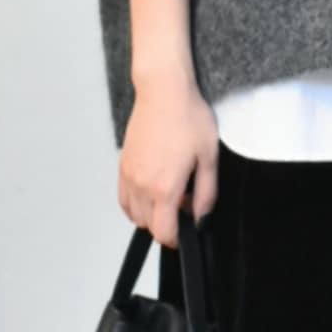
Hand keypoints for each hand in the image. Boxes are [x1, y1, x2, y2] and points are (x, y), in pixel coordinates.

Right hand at [119, 74, 219, 248]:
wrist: (164, 92)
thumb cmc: (188, 118)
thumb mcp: (209, 157)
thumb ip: (207, 193)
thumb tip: (201, 215)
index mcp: (165, 187)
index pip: (163, 232)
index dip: (176, 239)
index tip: (186, 232)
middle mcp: (142, 185)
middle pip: (148, 226)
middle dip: (166, 225)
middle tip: (185, 206)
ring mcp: (129, 175)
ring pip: (133, 214)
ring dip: (150, 215)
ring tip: (169, 196)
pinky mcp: (123, 165)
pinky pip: (124, 198)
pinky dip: (135, 203)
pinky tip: (151, 191)